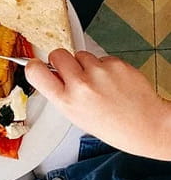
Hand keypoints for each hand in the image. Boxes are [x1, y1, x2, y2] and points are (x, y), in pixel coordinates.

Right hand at [26, 49, 170, 159]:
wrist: (146, 125)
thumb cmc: (111, 125)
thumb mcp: (75, 116)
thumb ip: (60, 93)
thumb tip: (48, 72)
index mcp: (67, 101)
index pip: (35, 71)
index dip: (34, 65)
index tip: (36, 65)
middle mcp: (81, 85)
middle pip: (57, 54)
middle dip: (62, 60)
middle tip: (72, 72)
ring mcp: (99, 72)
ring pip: (81, 54)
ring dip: (86, 64)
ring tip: (98, 82)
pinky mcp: (116, 64)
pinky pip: (101, 57)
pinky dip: (105, 66)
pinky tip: (112, 81)